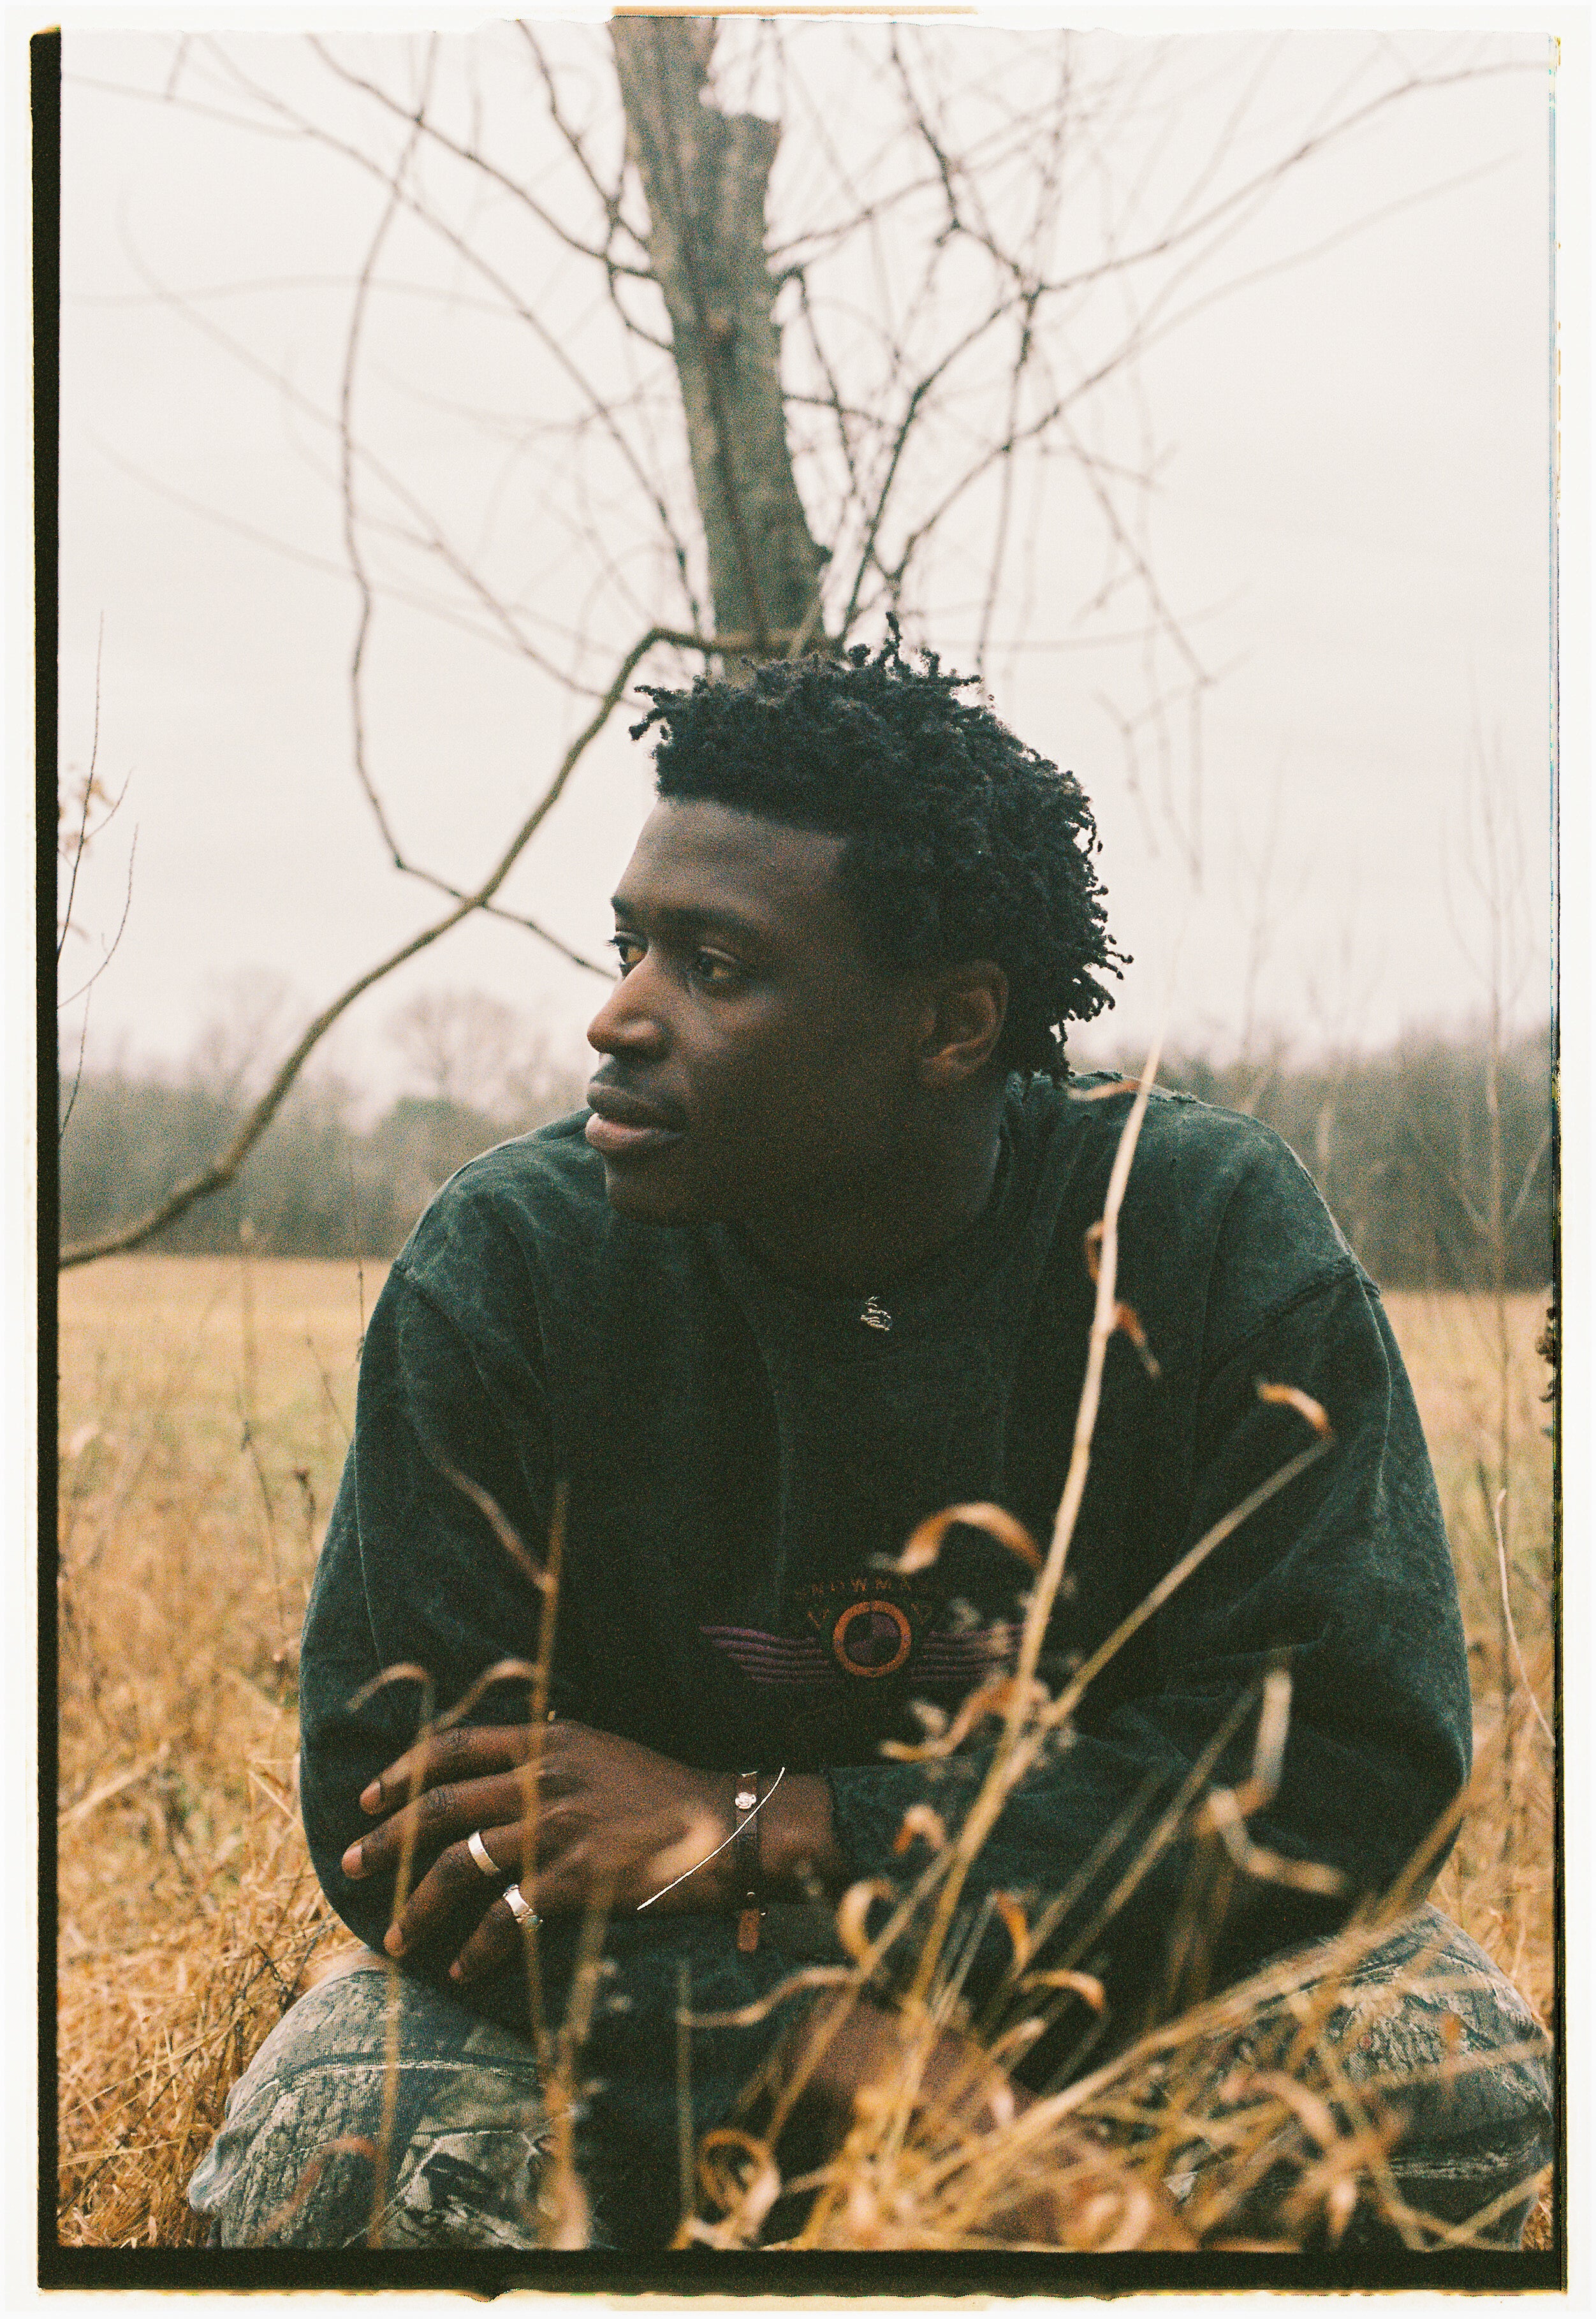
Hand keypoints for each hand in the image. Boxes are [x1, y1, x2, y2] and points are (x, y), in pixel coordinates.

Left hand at [341, 1721, 736, 1976]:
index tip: (368, 1798)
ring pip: (460, 1864)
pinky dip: (475, 1947)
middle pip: (441, 1806)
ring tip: (394, 1937)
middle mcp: (545, 1777)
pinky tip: (461, 1968)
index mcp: (549, 1739)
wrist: (727, 1825)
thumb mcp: (601, 1750)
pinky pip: (506, 1916)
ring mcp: (559, 1828)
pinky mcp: (577, 1879)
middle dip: (386, 1839)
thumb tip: (495, 1768)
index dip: (402, 1771)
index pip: (454, 1746)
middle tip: (350, 1865)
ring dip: (416, 1904)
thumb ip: (548, 1753)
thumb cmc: (664, 1791)